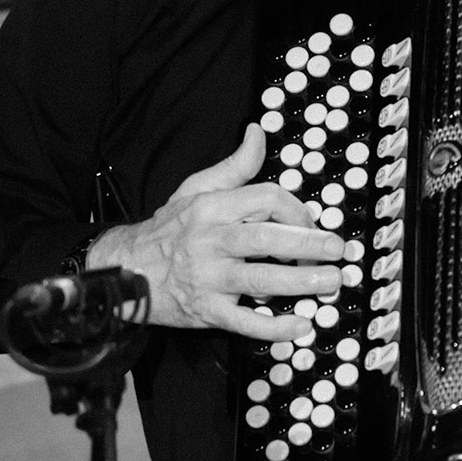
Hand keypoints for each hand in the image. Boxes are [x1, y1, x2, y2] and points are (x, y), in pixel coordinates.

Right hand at [85, 123, 344, 340]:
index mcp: (212, 208)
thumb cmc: (168, 229)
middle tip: (336, 248)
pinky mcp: (207, 310)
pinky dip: (273, 327)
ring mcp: (208, 278)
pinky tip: (300, 325)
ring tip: (330, 281)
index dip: (295, 209)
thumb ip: (234, 166)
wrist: (125, 270)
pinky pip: (243, 321)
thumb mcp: (195, 189)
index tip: (312, 222)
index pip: (264, 199)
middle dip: (307, 243)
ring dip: (300, 281)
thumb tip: (257, 133)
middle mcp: (210, 241)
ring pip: (259, 279)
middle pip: (265, 239)